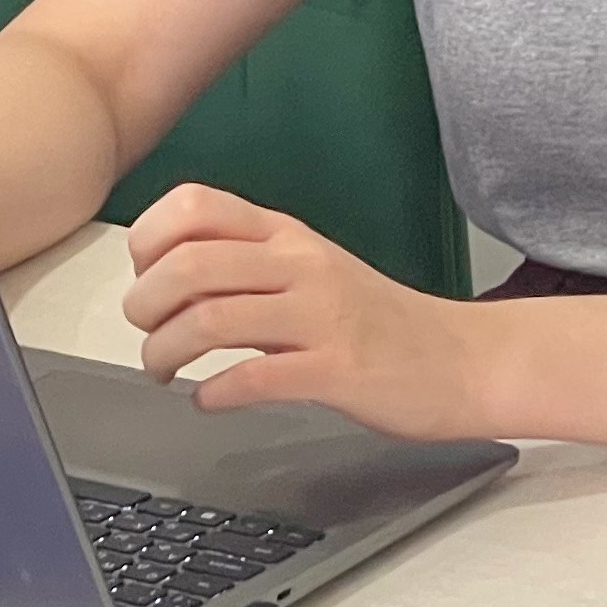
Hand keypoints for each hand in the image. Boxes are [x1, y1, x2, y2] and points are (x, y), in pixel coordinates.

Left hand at [118, 185, 484, 437]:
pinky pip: (255, 377)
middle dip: (145, 304)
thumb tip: (167, 280)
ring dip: (166, 352)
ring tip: (164, 371)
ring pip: (211, 320)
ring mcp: (321, 316)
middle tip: (146, 333)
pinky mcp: (338, 369)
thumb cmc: (378, 322)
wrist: (462, 360)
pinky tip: (209, 400)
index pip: (193, 206)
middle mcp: (300, 264)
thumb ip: (247, 265)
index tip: (144, 278)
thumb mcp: (310, 270)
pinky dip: (213, 393)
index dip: (148, 241)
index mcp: (287, 235)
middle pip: (189, 263)